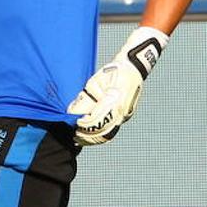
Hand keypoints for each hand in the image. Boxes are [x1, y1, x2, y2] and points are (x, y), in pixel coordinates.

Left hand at [68, 26, 167, 145]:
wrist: (132, 68)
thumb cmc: (112, 72)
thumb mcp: (95, 82)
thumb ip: (86, 99)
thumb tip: (74, 113)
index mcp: (115, 103)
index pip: (98, 121)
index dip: (84, 125)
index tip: (75, 123)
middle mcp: (122, 112)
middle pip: (103, 132)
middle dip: (87, 136)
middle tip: (75, 135)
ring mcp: (125, 116)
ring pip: (107, 135)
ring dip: (92, 138)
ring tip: (79, 138)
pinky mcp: (124, 116)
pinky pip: (111, 130)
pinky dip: (99, 135)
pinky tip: (88, 136)